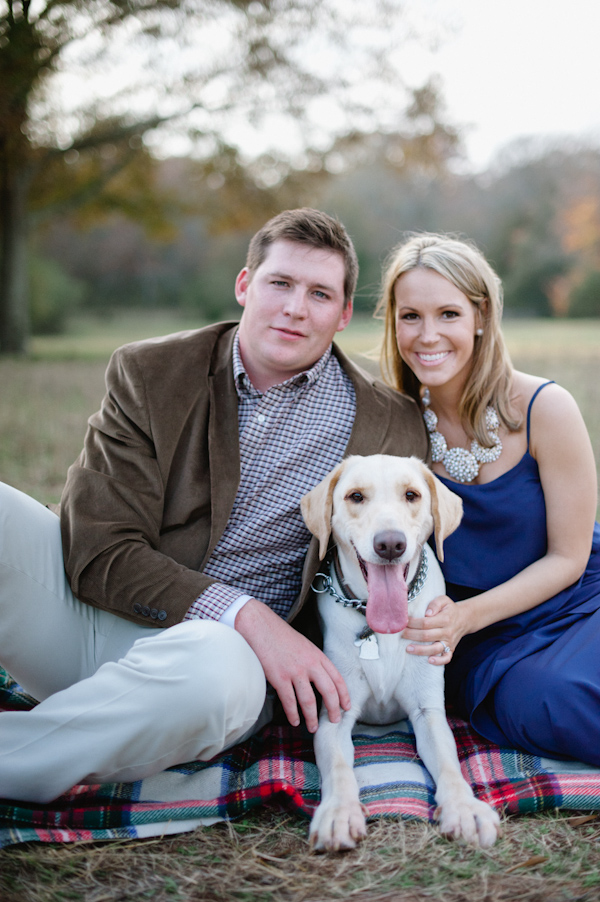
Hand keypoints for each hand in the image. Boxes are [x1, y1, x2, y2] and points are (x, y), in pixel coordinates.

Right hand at [234, 599, 350, 732]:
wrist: (260, 626)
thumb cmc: (280, 635)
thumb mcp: (304, 645)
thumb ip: (313, 660)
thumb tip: (319, 679)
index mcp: (317, 655)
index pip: (337, 678)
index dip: (344, 695)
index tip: (346, 707)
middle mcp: (310, 664)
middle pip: (328, 691)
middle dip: (333, 709)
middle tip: (334, 721)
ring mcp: (294, 671)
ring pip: (309, 700)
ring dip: (311, 717)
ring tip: (313, 727)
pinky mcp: (279, 677)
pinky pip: (289, 701)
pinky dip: (293, 713)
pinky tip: (294, 720)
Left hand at [402, 594, 465, 665]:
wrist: (465, 618)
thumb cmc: (449, 609)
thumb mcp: (443, 600)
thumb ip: (435, 604)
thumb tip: (427, 613)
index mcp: (445, 619)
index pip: (426, 623)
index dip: (413, 623)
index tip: (403, 622)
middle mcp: (447, 632)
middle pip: (427, 636)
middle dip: (411, 635)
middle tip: (400, 634)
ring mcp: (449, 642)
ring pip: (434, 649)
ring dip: (420, 650)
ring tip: (408, 649)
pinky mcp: (451, 649)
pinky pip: (446, 658)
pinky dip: (439, 661)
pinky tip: (429, 661)